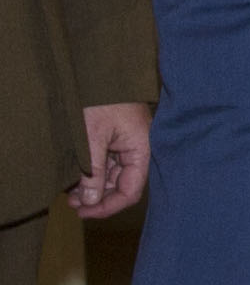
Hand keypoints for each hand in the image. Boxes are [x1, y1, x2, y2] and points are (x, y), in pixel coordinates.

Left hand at [69, 102, 151, 217]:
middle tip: (72, 203)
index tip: (84, 212)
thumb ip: (94, 173)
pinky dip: (94, 174)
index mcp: (142, 148)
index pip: (131, 190)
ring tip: (71, 193)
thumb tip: (91, 202)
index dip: (108, 206)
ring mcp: (129, 144)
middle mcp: (140, 148)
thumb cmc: (100, 102)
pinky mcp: (119, 139)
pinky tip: (78, 179)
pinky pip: (110, 165)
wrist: (98, 72)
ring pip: (115, 176)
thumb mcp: (92, 139)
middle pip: (123, 185)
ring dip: (94, 188)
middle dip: (98, 198)